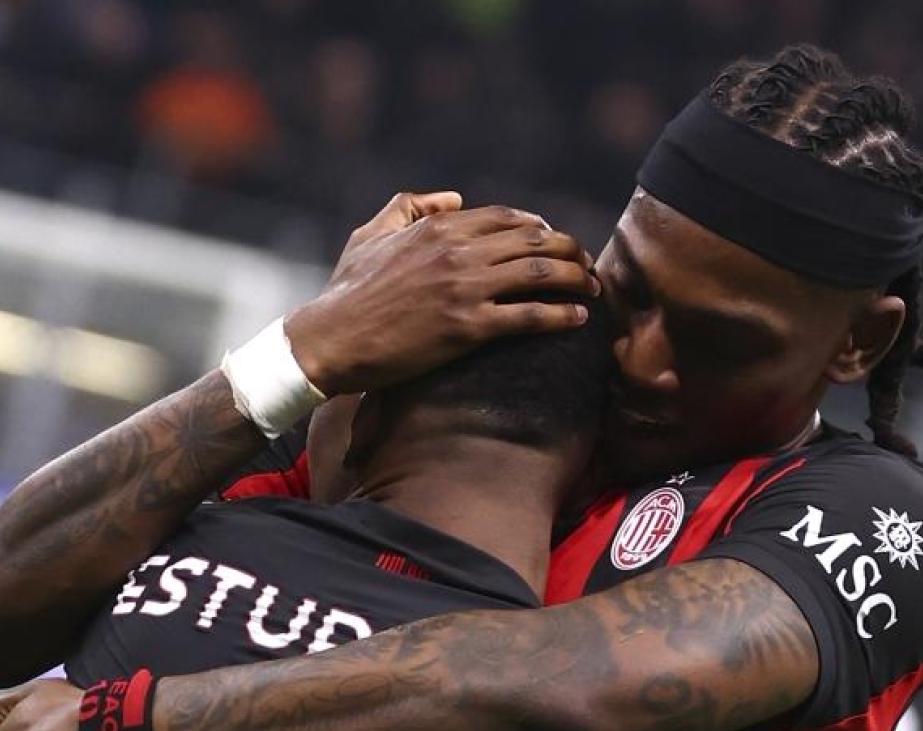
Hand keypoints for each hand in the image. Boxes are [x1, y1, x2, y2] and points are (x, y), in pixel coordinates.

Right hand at [285, 193, 597, 394]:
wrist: (330, 340)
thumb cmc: (345, 292)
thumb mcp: (370, 235)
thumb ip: (409, 206)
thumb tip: (452, 199)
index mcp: (438, 227)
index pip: (507, 218)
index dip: (540, 228)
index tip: (554, 243)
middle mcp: (457, 251)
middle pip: (535, 242)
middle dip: (570, 252)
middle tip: (587, 267)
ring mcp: (465, 289)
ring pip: (541, 274)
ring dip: (576, 280)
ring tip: (593, 291)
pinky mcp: (468, 328)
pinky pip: (530, 316)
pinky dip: (561, 315)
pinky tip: (577, 319)